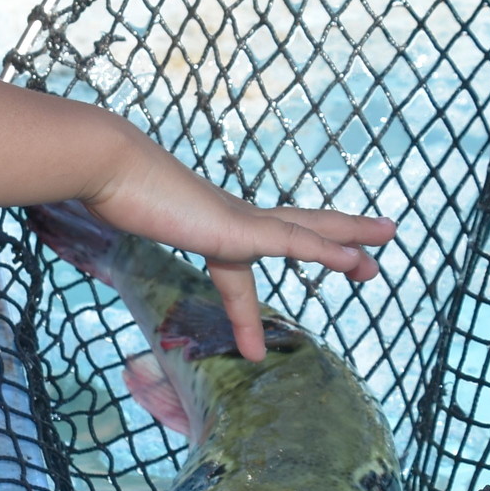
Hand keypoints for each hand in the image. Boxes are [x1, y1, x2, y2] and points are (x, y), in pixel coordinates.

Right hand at [85, 143, 390, 360]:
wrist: (107, 165)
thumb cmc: (111, 188)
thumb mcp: (130, 218)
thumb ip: (131, 215)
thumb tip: (105, 210)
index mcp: (212, 222)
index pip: (251, 253)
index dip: (258, 293)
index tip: (265, 325)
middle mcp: (233, 218)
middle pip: (300, 228)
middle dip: (338, 240)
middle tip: (372, 252)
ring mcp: (239, 222)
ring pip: (310, 229)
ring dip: (351, 238)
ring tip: (384, 248)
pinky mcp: (239, 230)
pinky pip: (294, 242)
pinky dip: (327, 251)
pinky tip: (354, 259)